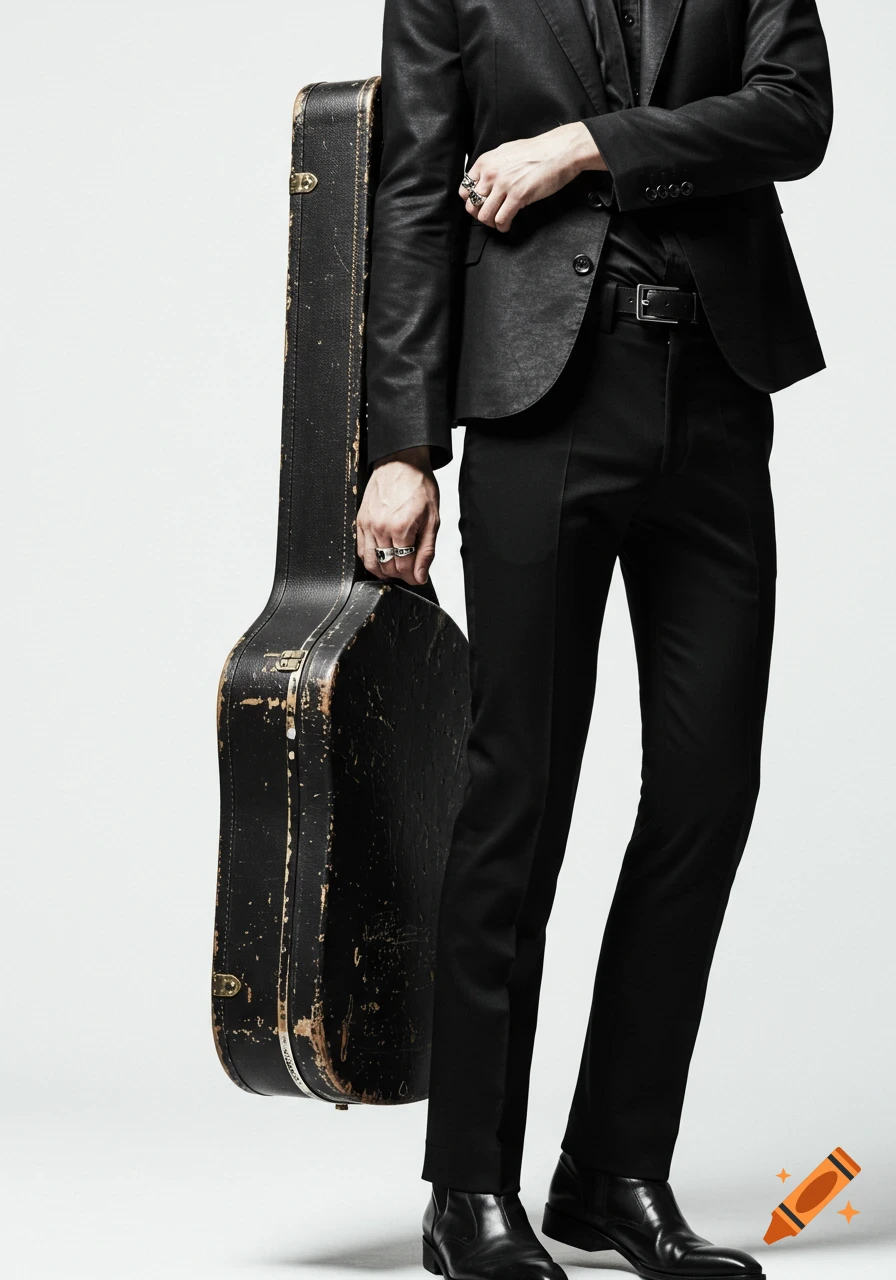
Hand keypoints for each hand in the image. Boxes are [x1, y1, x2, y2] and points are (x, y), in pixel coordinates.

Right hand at [357, 446, 439, 585]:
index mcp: (401, 528)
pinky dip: (371, 559)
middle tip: (410, 570)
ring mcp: (367, 525)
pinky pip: (361, 550)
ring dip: (384, 570)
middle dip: (400, 574)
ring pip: (371, 562)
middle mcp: (380, 528)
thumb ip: (426, 550)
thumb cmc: (418, 485)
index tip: (418, 577)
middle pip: (386, 567)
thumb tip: (420, 576)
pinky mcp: (360, 521)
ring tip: (396, 567)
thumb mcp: (433, 519)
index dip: (413, 577)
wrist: (401, 462)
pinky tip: (383, 556)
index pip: (403, 566)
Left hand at [459, 121, 606, 231]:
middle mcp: (491, 173)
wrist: (559, 151)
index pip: (465, 190)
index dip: (471, 202)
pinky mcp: (517, 196)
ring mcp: (503, 185)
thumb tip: (486, 180)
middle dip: (480, 215)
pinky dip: (503, 227)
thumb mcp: (507, 152)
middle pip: (472, 205)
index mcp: (486, 162)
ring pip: (484, 216)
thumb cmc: (538, 151)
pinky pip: (501, 220)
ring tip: (499, 222)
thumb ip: (493, 166)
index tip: (480, 206)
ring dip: (491, 223)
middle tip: (490, 217)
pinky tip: (508, 225)